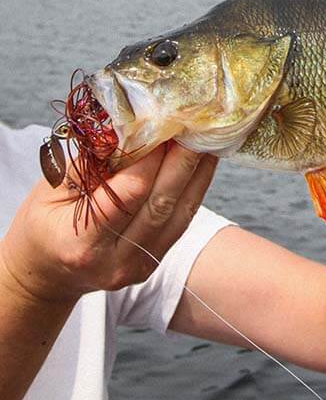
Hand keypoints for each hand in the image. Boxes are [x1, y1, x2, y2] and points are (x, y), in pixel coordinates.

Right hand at [0, 142, 215, 303]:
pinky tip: (203, 164)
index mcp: (81, 243)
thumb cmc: (43, 225)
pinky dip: (195, 189)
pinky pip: (182, 221)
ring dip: (198, 173)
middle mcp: (115, 260)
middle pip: (161, 203)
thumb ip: (91, 164)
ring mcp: (138, 266)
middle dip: (183, 161)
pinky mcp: (154, 262)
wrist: (45, 274)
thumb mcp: (52, 191)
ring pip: (180, 213)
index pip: (129, 194)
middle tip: (195, 126)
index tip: (163, 126)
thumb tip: (130, 130)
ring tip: (206, 139)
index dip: (151, 158)